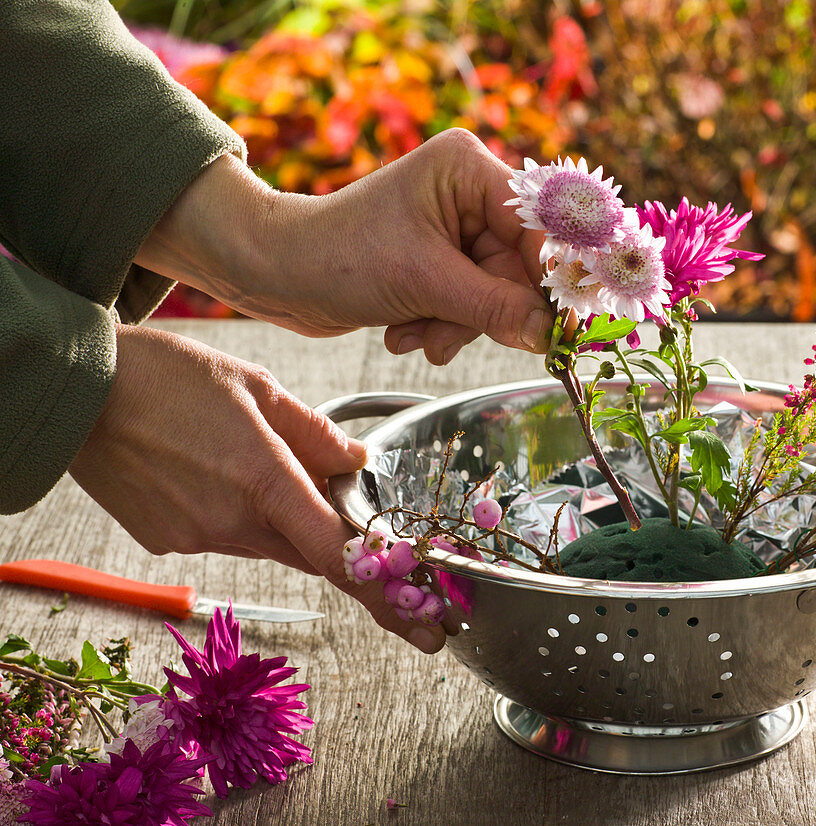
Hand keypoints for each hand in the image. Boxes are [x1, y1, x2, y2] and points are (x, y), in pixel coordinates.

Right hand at [68, 324, 445, 653]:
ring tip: (244, 461)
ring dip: (279, 520)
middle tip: (341, 524)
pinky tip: (210, 471)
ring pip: (268, 543)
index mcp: (262, 477)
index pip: (337, 553)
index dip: (385, 591)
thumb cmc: (165, 376)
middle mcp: (230, 520)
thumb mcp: (255, 385)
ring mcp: (195, 538)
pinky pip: (225, 537)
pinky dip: (234, 514)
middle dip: (332, 542)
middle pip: (308, 550)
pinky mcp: (167, 543)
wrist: (76, 391)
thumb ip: (314, 432)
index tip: (421, 620)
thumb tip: (356, 464)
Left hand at [137, 129, 553, 363]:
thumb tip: (551, 333)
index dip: (549, 278)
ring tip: (415, 333)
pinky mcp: (438, 261)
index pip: (536, 226)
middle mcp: (467, 192)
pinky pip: (468, 303)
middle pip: (516, 267)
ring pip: (493, 293)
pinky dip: (441, 325)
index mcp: (468, 169)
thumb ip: (496, 309)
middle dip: (483, 311)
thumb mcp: (424, 283)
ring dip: (456, 325)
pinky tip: (405, 330)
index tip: (561, 323)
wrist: (275, 275)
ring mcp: (453, 228)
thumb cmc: (339, 256)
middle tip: (450, 334)